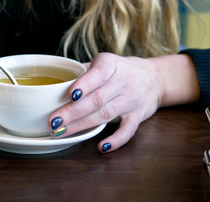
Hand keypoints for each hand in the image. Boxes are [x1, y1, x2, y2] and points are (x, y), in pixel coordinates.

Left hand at [48, 52, 163, 152]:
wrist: (155, 77)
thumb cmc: (120, 70)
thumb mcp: (104, 62)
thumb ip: (82, 71)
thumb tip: (55, 85)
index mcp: (110, 65)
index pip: (97, 74)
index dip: (84, 85)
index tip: (69, 95)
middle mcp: (123, 81)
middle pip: (97, 99)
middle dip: (73, 112)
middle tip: (53, 122)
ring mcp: (132, 100)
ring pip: (106, 114)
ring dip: (82, 125)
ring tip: (62, 132)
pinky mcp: (139, 115)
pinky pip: (128, 130)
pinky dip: (116, 140)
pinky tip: (101, 147)